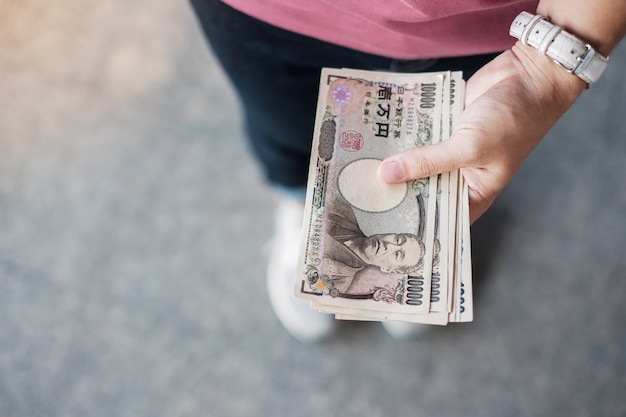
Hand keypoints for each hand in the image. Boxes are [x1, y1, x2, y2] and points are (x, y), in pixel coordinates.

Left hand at [378, 44, 584, 222]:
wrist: (529, 74)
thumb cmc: (512, 120)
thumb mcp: (469, 147)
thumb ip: (428, 162)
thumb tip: (387, 175)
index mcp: (473, 193)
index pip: (438, 217)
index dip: (412, 222)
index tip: (380, 225)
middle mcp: (458, 175)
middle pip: (420, 188)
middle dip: (395, 188)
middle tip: (359, 193)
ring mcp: (448, 149)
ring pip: (414, 160)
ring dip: (392, 160)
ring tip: (357, 167)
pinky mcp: (441, 126)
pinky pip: (415, 134)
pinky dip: (399, 134)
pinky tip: (372, 138)